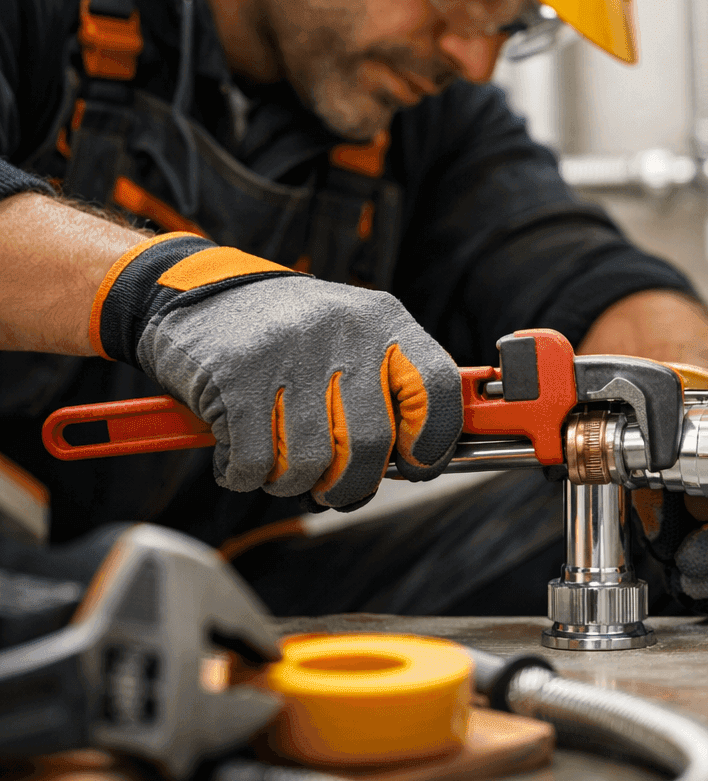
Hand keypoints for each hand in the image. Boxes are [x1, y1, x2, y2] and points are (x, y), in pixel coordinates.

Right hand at [93, 234, 461, 510]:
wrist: (198, 295)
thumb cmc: (290, 337)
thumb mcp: (354, 340)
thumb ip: (391, 392)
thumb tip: (419, 464)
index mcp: (384, 320)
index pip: (437, 390)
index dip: (434, 442)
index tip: (416, 465)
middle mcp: (341, 330)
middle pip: (371, 444)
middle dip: (352, 484)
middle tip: (335, 485)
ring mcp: (286, 352)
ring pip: (310, 463)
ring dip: (292, 482)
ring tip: (280, 461)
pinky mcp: (233, 377)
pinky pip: (254, 464)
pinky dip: (245, 476)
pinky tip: (240, 453)